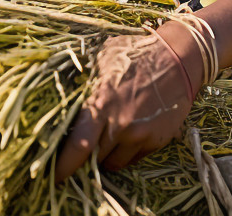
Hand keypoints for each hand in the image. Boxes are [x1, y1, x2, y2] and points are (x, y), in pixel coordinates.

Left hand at [55, 31, 195, 180]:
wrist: (176, 59)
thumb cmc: (135, 54)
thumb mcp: (104, 59)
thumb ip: (86, 80)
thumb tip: (62, 89)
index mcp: (102, 104)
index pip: (78, 145)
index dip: (64, 164)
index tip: (55, 176)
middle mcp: (121, 125)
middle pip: (94, 158)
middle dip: (85, 158)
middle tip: (80, 150)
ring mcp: (140, 136)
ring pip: (114, 162)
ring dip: (106, 155)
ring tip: (106, 136)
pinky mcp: (157, 141)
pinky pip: (134, 158)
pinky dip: (126, 151)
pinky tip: (128, 131)